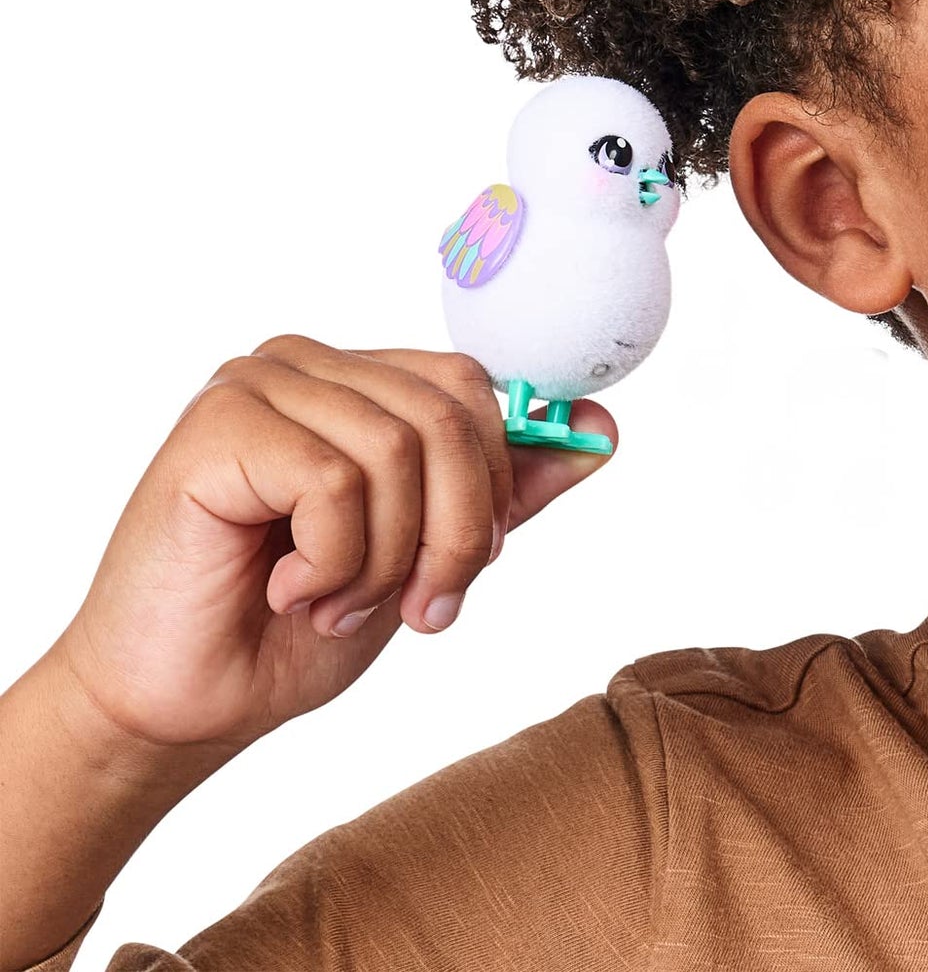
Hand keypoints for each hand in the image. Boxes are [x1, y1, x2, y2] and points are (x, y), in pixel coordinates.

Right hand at [48, 335, 615, 754]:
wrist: (178, 708)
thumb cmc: (290, 630)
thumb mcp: (425, 556)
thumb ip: (503, 490)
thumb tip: (603, 429)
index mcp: (359, 381)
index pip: (476, 388)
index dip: (497, 480)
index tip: (479, 563)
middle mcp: (309, 365)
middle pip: (452, 413)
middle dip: (457, 530)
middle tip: (419, 607)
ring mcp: (258, 384)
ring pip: (400, 448)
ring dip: (387, 559)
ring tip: (335, 603)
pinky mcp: (218, 424)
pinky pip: (334, 479)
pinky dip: (333, 559)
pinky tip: (286, 590)